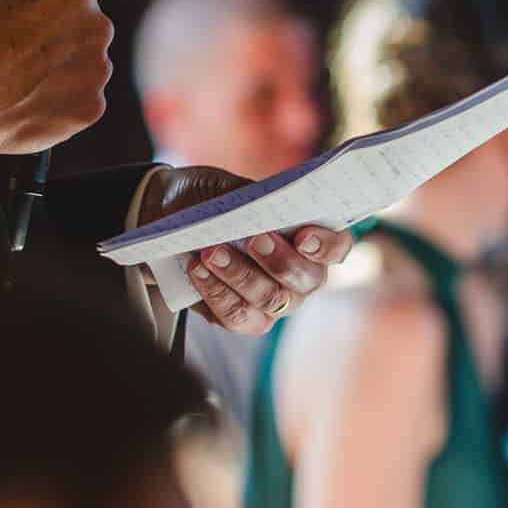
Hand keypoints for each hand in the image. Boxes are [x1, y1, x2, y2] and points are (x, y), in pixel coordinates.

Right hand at [0, 0, 115, 155]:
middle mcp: (92, 30)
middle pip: (90, 20)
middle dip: (65, 26)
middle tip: (29, 38)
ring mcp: (95, 72)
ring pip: (87, 59)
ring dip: (66, 63)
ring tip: (26, 72)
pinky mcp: (90, 107)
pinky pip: (84, 95)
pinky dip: (64, 96)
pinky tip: (32, 95)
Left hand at [142, 165, 355, 334]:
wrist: (171, 216)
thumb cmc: (212, 200)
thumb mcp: (230, 188)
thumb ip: (251, 199)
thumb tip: (258, 207)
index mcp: (311, 238)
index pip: (337, 246)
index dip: (327, 245)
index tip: (303, 235)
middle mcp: (302, 276)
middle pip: (307, 280)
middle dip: (281, 261)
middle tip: (253, 239)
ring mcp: (275, 302)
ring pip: (269, 300)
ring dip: (240, 276)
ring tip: (211, 252)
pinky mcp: (243, 319)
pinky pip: (236, 316)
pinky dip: (216, 292)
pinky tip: (198, 270)